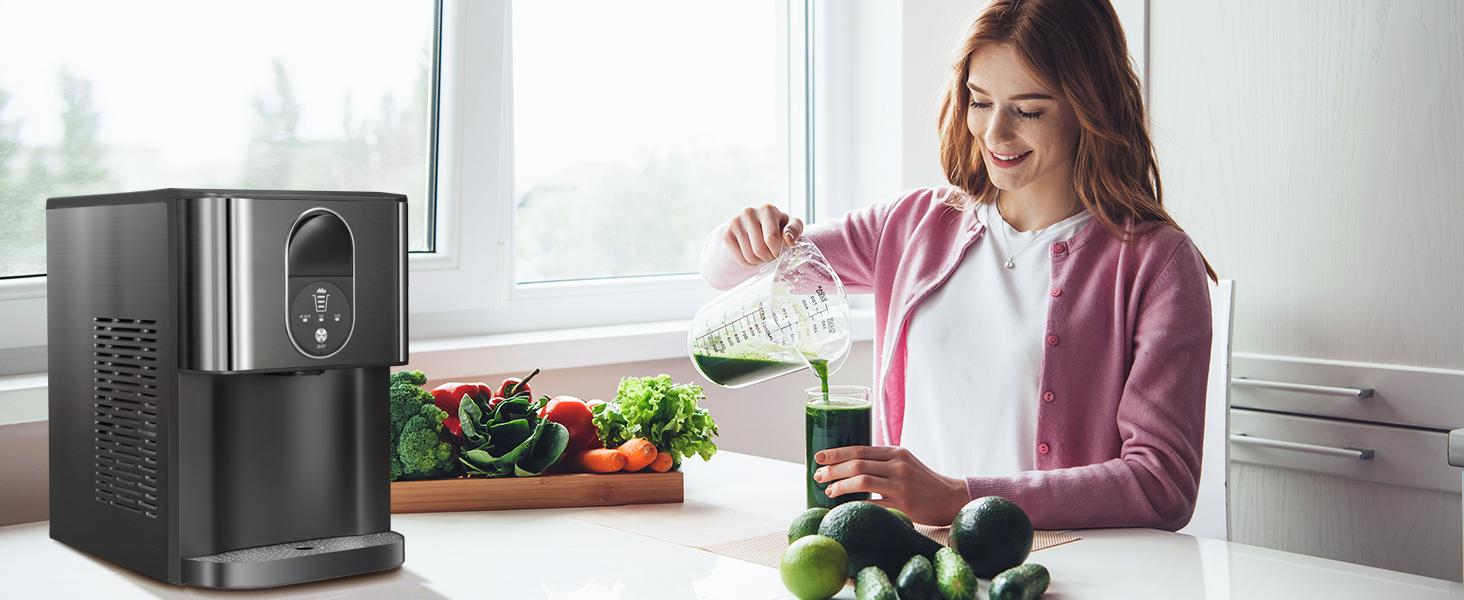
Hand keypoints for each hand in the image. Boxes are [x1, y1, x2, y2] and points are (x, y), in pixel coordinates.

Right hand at [724, 203, 804, 265]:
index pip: (771, 239)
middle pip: (760, 249)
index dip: (777, 251)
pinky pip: (741, 260)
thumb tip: (788, 239)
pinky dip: (749, 263)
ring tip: (763, 254)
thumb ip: (794, 229)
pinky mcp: (726, 234)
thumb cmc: (777, 226)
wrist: (755, 226)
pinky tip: (752, 254)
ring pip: (750, 257)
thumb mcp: (790, 225)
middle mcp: (749, 212)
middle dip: (769, 257)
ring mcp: (735, 223)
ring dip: (760, 261)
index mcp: (767, 209)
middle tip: (772, 255)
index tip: (780, 251)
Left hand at [814, 445, 968, 525]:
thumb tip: (848, 464)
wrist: (949, 497)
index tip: (819, 457)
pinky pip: (873, 503)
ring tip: (829, 491)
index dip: (836, 453)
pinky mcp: (903, 503)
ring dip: (840, 486)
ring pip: (862, 481)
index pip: (859, 449)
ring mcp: (901, 484)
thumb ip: (881, 461)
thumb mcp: (904, 462)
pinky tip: (845, 506)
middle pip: (857, 464)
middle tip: (818, 476)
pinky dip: (855, 504)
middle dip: (833, 470)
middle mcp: (897, 465)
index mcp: (895, 452)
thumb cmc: (922, 481)